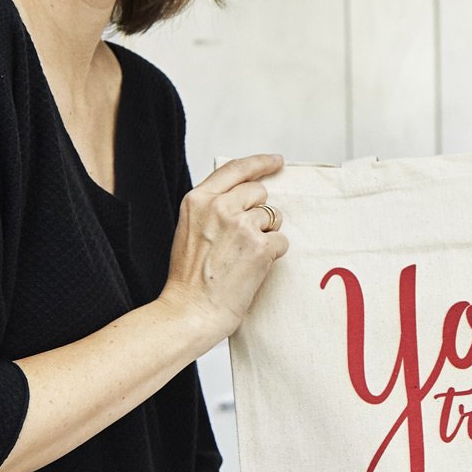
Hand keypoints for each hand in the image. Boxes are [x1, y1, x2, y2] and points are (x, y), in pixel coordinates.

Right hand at [160, 153, 289, 343]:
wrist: (191, 310)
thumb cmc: (189, 278)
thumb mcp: (190, 229)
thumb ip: (213, 208)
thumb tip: (244, 197)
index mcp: (198, 200)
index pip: (235, 169)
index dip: (259, 163)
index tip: (276, 161)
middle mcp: (219, 207)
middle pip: (259, 193)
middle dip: (259, 213)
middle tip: (243, 240)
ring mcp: (241, 225)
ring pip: (273, 217)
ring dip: (266, 235)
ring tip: (243, 257)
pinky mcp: (260, 246)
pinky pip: (282, 241)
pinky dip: (273, 255)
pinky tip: (253, 268)